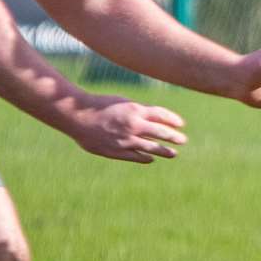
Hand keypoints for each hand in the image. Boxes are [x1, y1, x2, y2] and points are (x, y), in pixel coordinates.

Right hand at [69, 94, 185, 162]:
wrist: (77, 116)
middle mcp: (133, 125)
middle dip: (174, 137)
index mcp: (135, 110)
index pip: (161, 115)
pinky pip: (136, 156)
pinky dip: (145, 158)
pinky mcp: (116, 151)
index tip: (181, 124)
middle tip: (183, 140)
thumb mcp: (122, 102)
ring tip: (174, 154)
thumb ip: (139, 111)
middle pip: (160, 132)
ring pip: (151, 147)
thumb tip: (156, 120)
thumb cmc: (100, 106)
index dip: (173, 120)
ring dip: (164, 151)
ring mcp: (125, 140)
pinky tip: (151, 158)